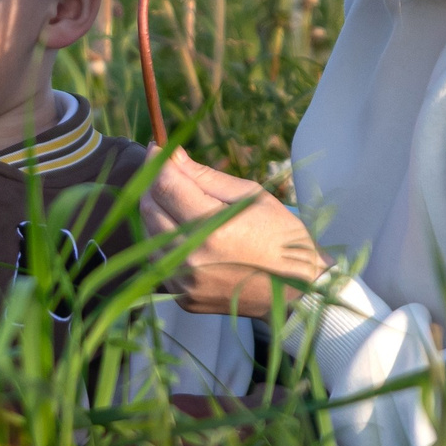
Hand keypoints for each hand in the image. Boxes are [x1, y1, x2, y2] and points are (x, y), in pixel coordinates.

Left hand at [140, 146, 323, 318]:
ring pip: (148, 234)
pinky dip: (163, 241)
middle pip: (150, 209)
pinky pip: (157, 260)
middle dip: (154, 184)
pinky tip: (185, 233)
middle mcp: (192, 259)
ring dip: (157, 212)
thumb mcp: (251, 196)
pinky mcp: (182, 297)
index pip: (165, 186)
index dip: (157, 162)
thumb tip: (171, 154)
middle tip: (168, 173)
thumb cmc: (280, 236)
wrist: (297, 290)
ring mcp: (184, 282)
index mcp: (213, 229)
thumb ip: (205, 176)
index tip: (157, 148)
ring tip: (180, 203)